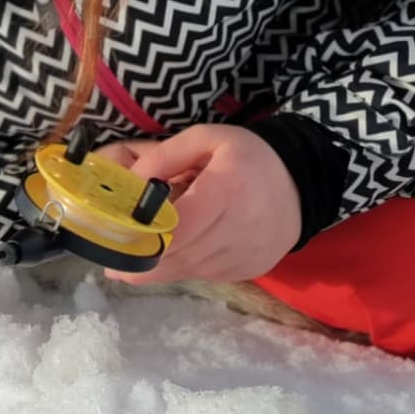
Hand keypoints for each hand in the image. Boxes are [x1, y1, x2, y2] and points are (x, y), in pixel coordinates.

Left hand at [95, 124, 300, 283]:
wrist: (301, 183)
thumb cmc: (246, 156)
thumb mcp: (205, 138)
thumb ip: (163, 156)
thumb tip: (128, 182)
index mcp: (226, 189)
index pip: (178, 227)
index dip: (145, 238)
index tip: (116, 241)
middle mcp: (239, 228)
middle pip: (179, 257)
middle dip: (142, 261)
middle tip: (113, 262)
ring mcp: (245, 254)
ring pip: (189, 271)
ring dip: (160, 268)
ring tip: (135, 261)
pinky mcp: (248, 270)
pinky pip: (205, 275)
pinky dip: (185, 268)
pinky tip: (176, 255)